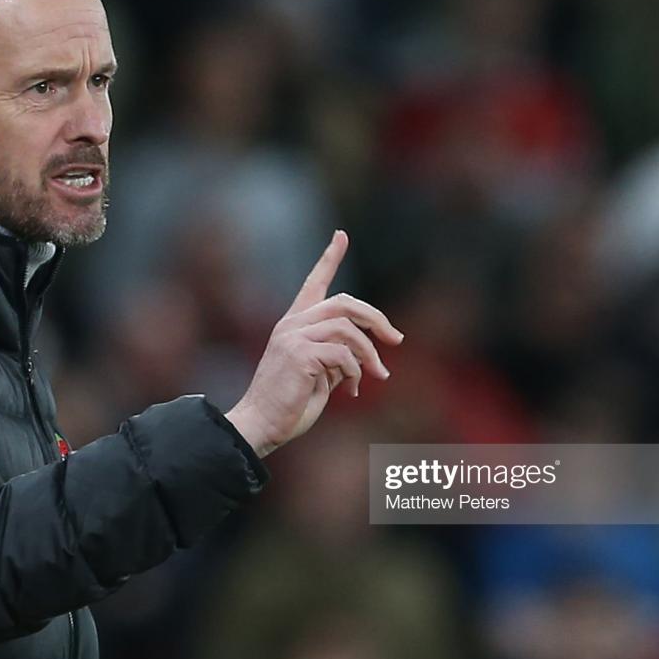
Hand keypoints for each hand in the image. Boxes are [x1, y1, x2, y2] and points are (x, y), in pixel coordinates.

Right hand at [225, 230, 402, 457]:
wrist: (262, 423)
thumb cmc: (289, 404)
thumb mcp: (320, 374)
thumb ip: (337, 356)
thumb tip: (366, 355)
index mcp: (294, 324)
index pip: (314, 283)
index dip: (329, 257)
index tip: (341, 235)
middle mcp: (292, 324)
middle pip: (345, 303)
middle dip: (377, 319)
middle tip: (396, 341)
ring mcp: (293, 336)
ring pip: (348, 329)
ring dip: (369, 354)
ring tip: (376, 376)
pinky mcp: (299, 354)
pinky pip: (343, 355)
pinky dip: (355, 373)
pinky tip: (349, 392)